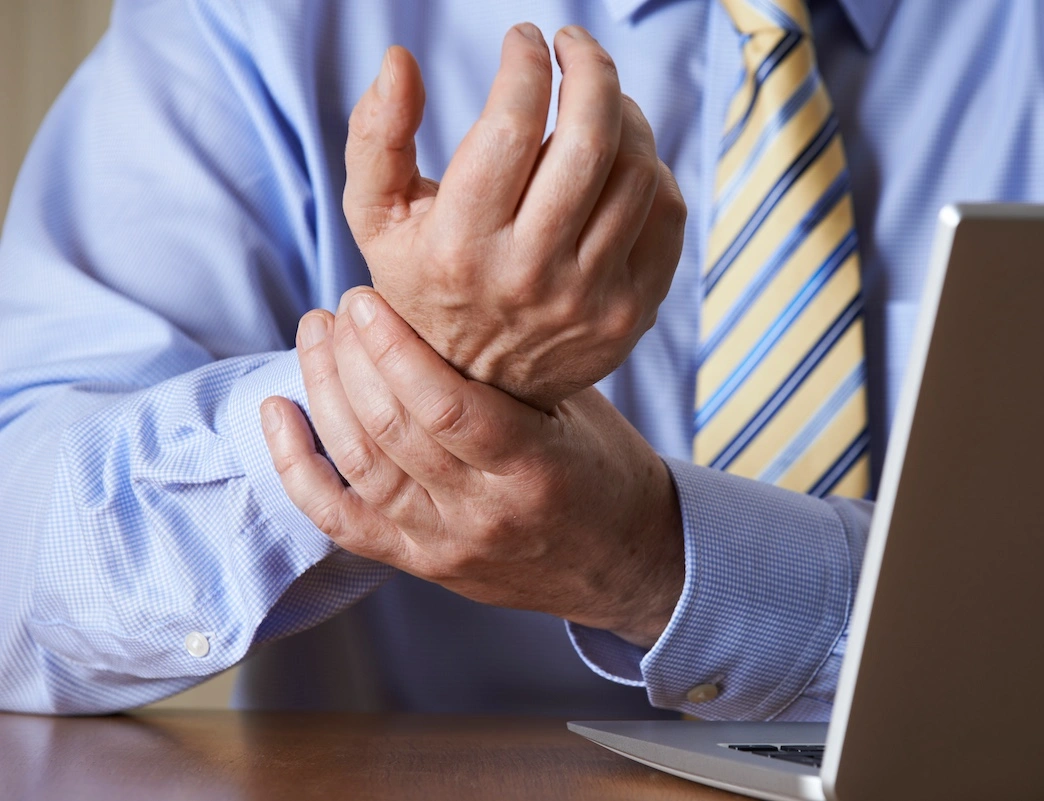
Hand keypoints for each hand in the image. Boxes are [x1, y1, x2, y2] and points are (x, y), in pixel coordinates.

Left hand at [261, 288, 684, 646]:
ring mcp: (445, 546)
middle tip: (341, 307)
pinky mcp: (420, 565)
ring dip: (324, 392)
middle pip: (391, 430)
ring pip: (360, 466)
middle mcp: (483, 514)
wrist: (627, 567)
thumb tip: (431, 307)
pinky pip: (340, 521)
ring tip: (316, 337)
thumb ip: (511, 373)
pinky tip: (277, 413)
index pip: (446, 406)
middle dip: (351, 357)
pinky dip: (297, 467)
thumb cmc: (607, 473)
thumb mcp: (579, 411)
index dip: (394, 346)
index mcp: (534, 469)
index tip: (368, 299)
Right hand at [343, 25, 686, 410]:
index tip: (523, 39)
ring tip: (596, 101)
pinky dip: (650, 169)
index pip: (510, 127)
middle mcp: (529, 277)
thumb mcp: (376, 217)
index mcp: (459, 248)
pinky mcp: (632, 312)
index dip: (524, 64)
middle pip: (589, 141)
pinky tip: (618, 160)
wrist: (479, 386)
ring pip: (636, 172)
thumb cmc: (425, 282)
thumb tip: (400, 59)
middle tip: (575, 46)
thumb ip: (376, 136)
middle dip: (589, 69)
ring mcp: (589, 300)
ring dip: (622, 114)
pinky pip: (666, 214)